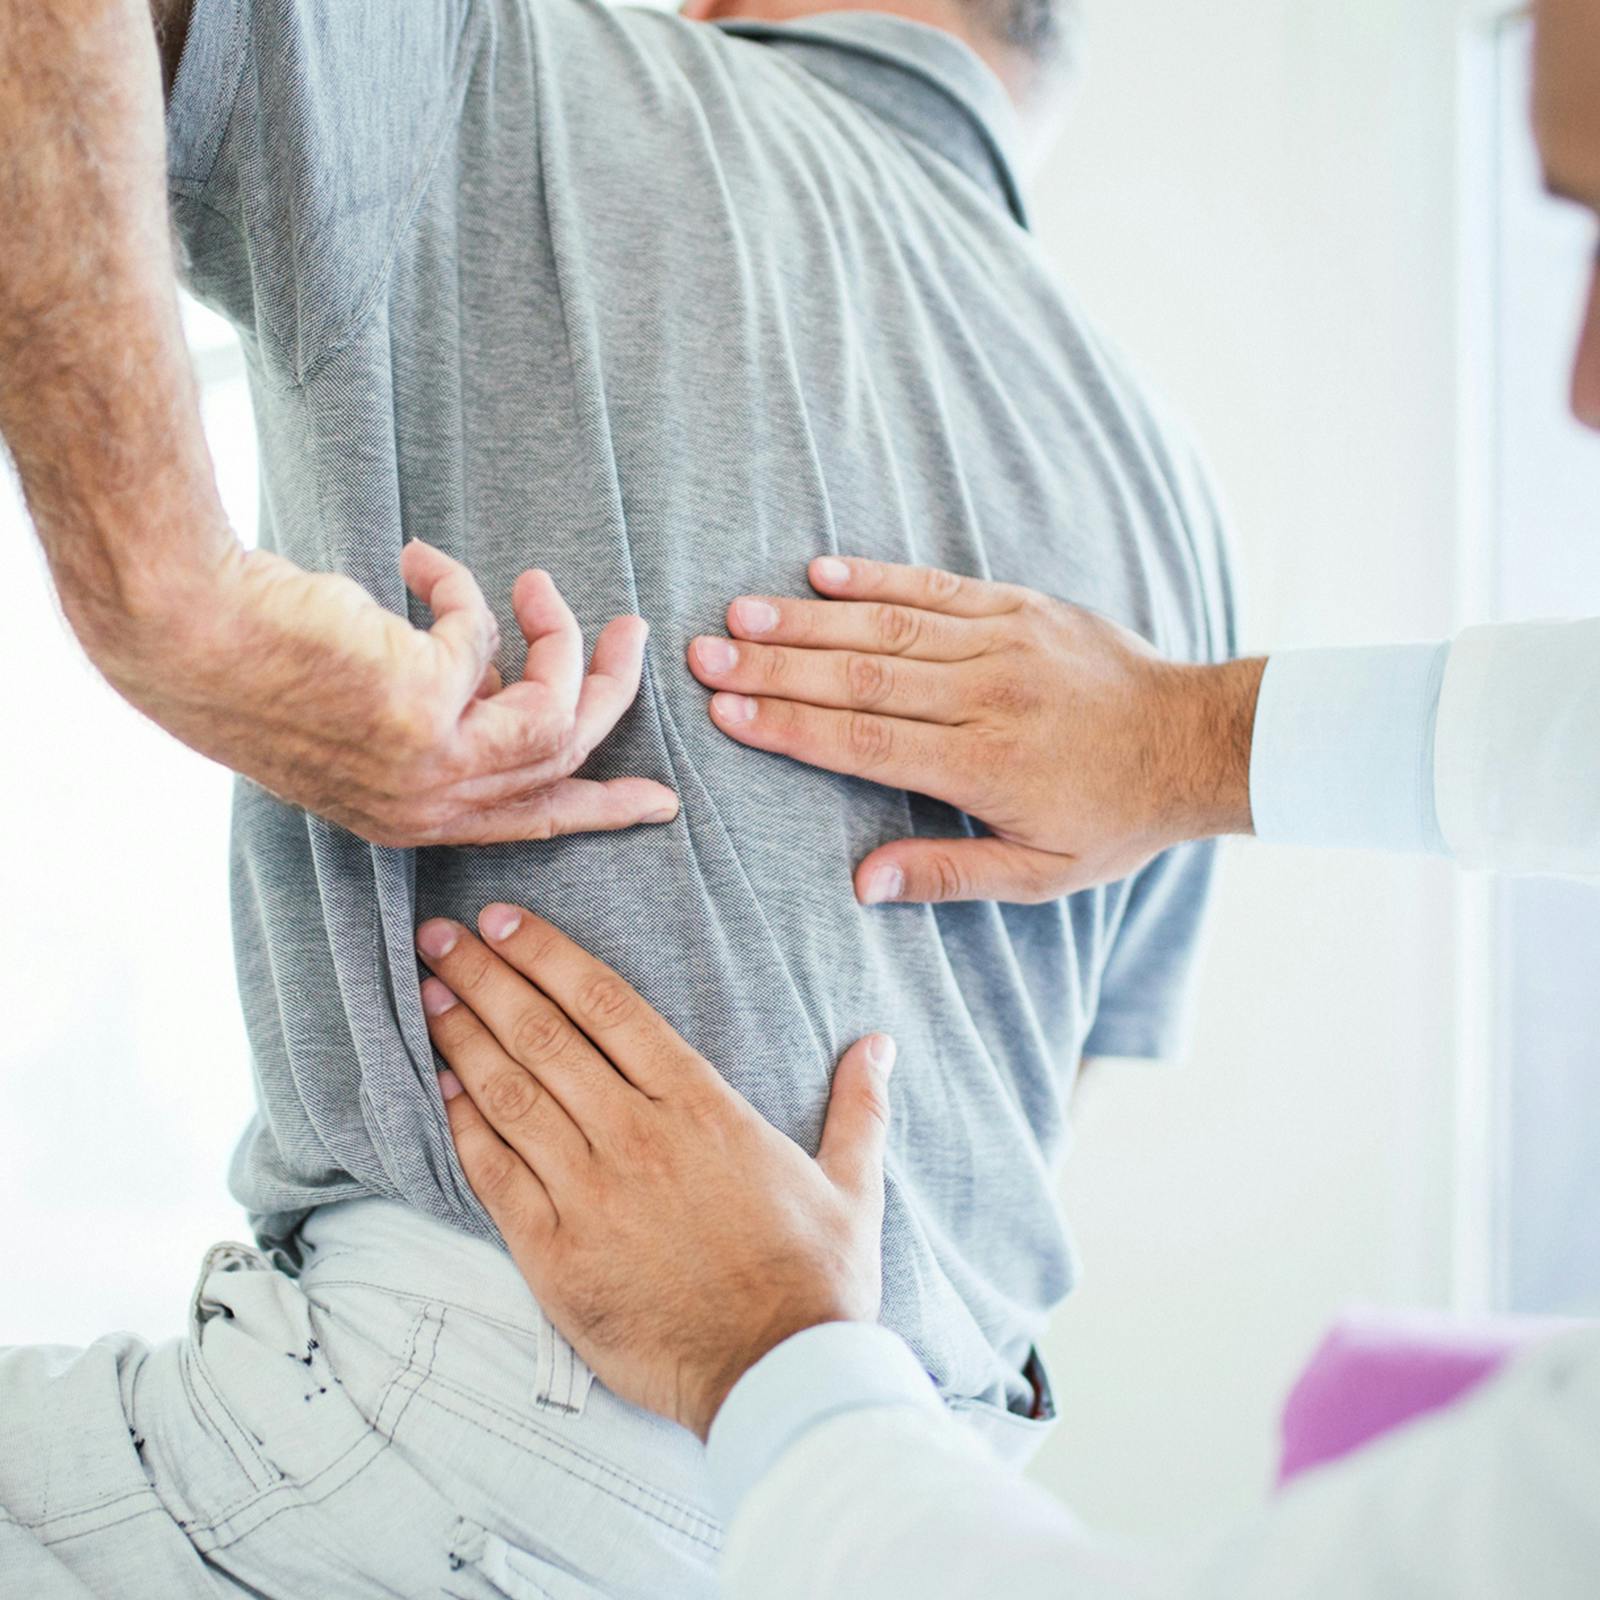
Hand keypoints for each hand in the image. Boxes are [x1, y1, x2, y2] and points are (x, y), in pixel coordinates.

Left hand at [94, 540, 678, 846]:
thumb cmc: (260, 666)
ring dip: (563, 638)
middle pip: (564, 761)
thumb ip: (443, 716)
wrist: (186, 633)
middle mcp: (427, 806)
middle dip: (611, 693)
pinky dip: (459, 588)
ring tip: (540, 584)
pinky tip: (415, 561)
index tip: (658, 803)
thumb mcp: (367, 716)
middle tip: (631, 633)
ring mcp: (431, 763)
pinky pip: (484, 635)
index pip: (531, 824)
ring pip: (554, 711)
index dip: (601, 809)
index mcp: (411, 818)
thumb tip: (501, 675)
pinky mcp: (429, 705)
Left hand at [414, 905, 892, 1439]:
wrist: (777, 1375)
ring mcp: (590, 1193)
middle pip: (545, 1035)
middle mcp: (637, 1135)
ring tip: (427, 993)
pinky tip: (438, 1088)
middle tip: (439, 936)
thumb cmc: (816, 1279)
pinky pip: (495, 1174)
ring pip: (511, 1094)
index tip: (503, 921)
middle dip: (484, 978)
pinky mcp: (555, 1254)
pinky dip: (462, 1125)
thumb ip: (859, 1106)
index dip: (548, 955)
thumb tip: (878, 1043)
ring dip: (462, 1038)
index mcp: (700, 1106)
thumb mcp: (852, 1183)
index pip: (608, 1005)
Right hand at [687, 556, 1264, 902]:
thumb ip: (947, 877)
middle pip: (860, 676)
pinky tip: (820, 570)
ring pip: (888, 624)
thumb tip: (859, 883)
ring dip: (807, 618)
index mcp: (985, 765)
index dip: (790, 726)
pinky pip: (937, 585)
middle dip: (774, 666)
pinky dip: (876, 575)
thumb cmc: (1114, 817)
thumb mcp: (1040, 874)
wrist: (1197, 740)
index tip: (726, 713)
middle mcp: (986, 695)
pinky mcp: (1020, 606)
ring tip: (739, 613)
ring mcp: (1003, 642)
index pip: (866, 742)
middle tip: (703, 656)